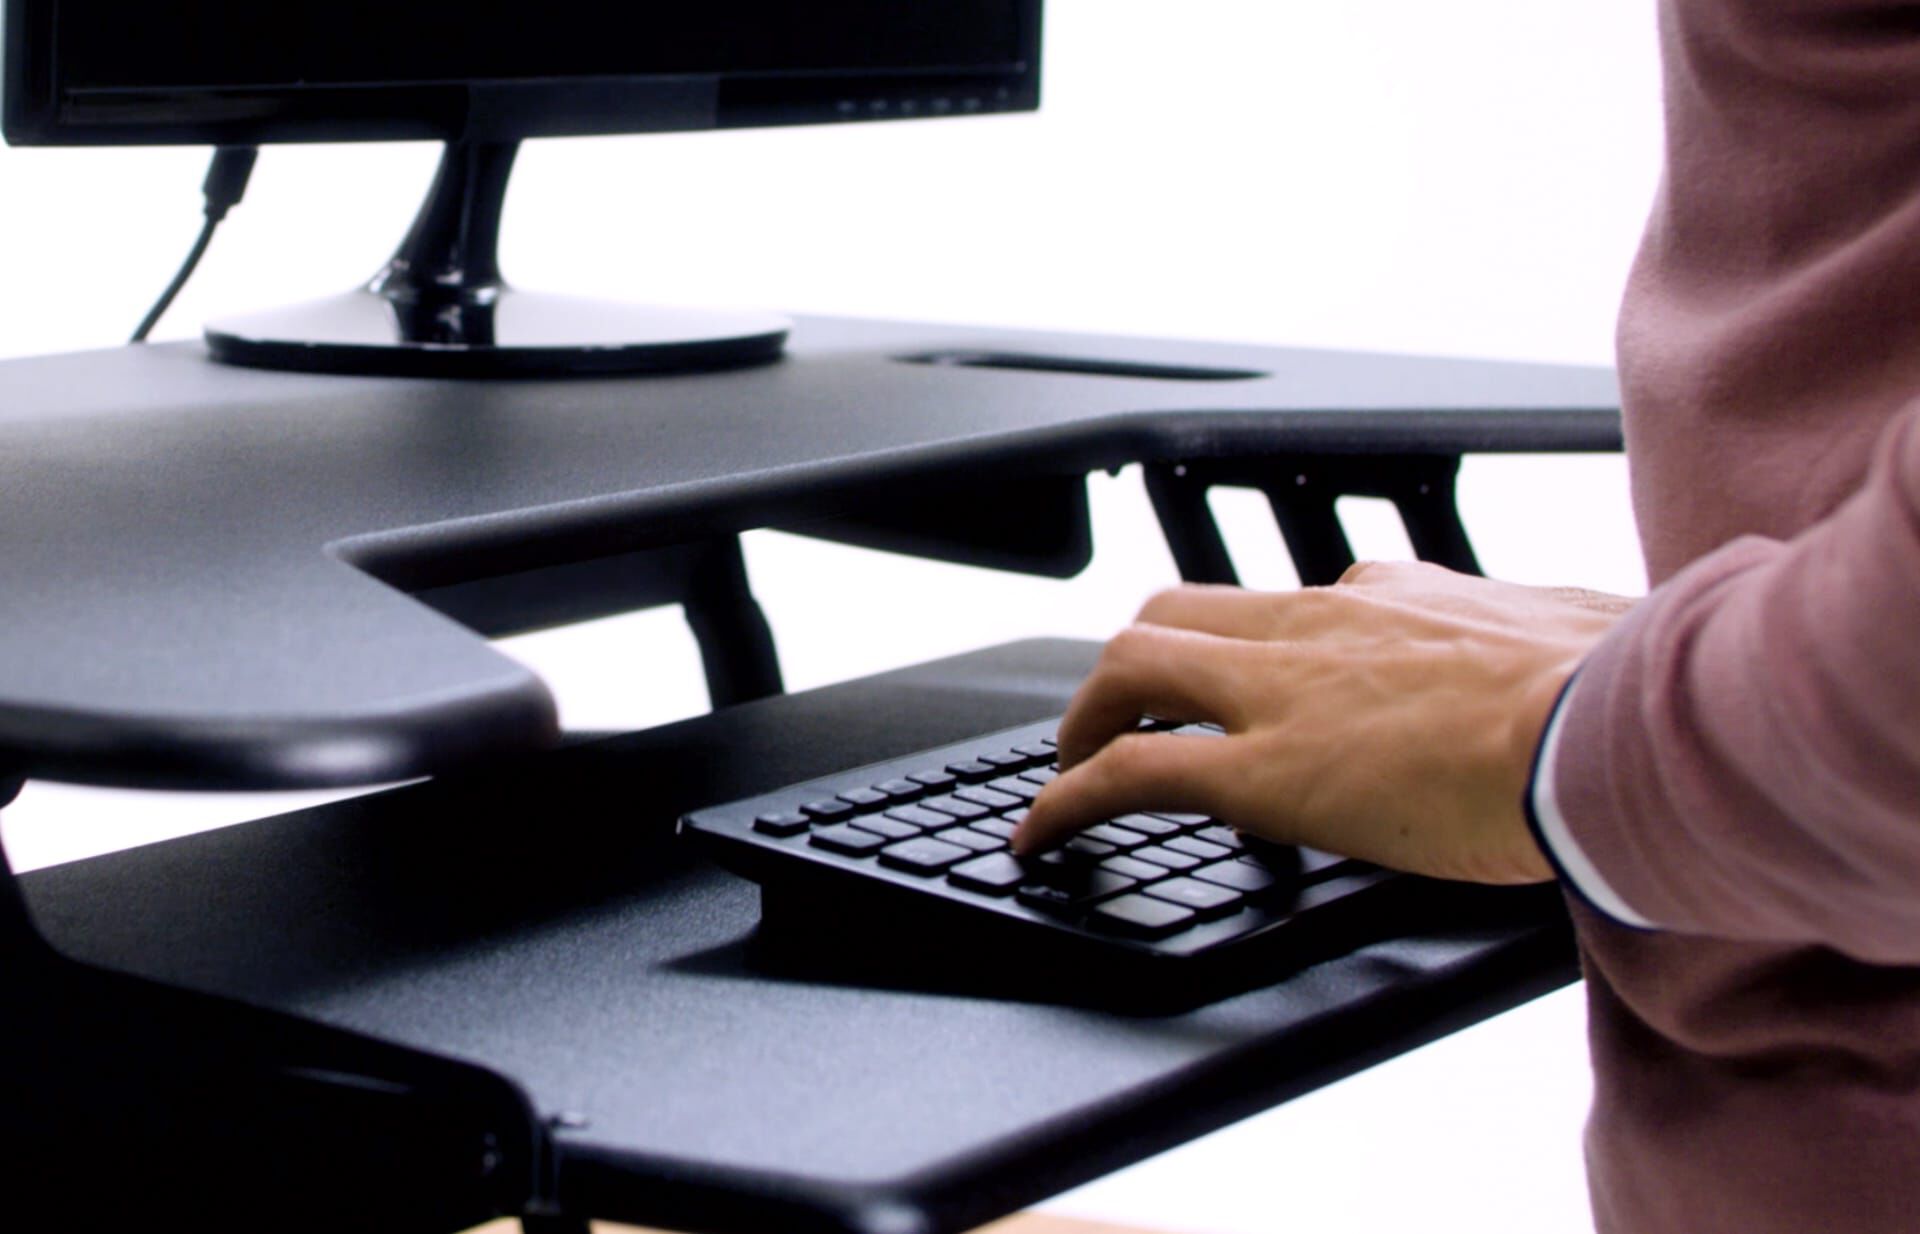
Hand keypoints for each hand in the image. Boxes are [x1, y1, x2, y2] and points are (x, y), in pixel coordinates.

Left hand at [1012, 562, 1635, 884]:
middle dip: (1133, 663)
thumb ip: (1549, 642)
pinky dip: (1067, 800)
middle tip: (1115, 713)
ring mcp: (1283, 692)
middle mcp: (1320, 624)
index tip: (1246, 682)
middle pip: (1180, 613)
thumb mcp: (1579, 635)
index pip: (1286, 605)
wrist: (1622, 724)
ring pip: (1132, 666)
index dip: (1246, 649)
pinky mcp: (1265, 770)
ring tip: (1067, 767)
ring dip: (1085, 716)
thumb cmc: (1627, 688)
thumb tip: (1591, 645)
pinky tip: (1040, 834)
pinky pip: (1130, 774)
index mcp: (1392, 597)